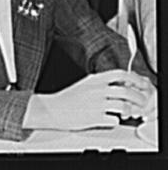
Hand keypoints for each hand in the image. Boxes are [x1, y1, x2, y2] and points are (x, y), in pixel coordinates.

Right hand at [24, 69, 152, 131]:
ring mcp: (97, 104)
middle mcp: (97, 90)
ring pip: (123, 106)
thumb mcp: (86, 84)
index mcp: (95, 79)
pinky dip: (117, 121)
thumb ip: (102, 83)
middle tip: (142, 103)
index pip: (120, 74)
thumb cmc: (69, 98)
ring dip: (129, 111)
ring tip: (128, 113)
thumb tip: (119, 84)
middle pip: (126, 91)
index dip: (135, 78)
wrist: (53, 109)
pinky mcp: (95, 118)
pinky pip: (114, 120)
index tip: (142, 84)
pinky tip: (113, 119)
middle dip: (139, 98)